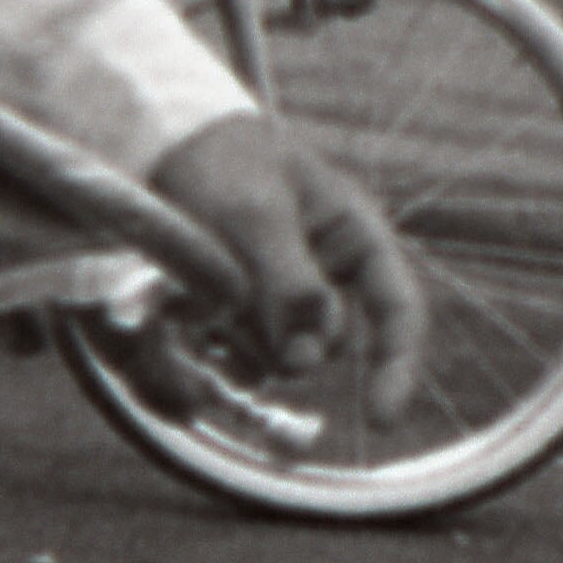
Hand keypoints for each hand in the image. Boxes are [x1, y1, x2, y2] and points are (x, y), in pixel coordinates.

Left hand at [147, 115, 429, 414]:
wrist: (162, 140)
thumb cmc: (221, 161)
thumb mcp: (255, 211)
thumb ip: (288, 283)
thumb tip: (310, 360)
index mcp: (355, 236)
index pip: (399, 311)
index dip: (398, 368)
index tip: (379, 422)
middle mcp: (328, 273)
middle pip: (327, 344)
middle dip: (288, 344)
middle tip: (234, 315)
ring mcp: (284, 295)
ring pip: (281, 355)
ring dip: (245, 345)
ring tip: (200, 300)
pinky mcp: (242, 310)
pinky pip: (242, 352)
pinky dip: (219, 347)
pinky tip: (187, 318)